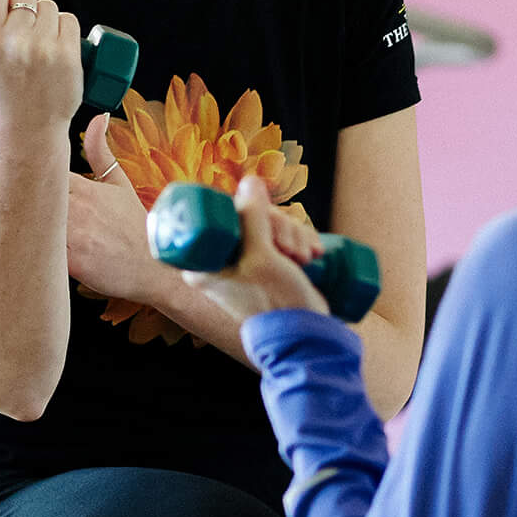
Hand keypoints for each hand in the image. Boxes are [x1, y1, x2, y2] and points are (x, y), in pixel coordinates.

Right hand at [0, 0, 81, 129]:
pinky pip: (70, 20)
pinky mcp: (68, 58)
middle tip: (25, 26)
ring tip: (41, 38)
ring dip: (47, 16)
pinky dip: (65, 26)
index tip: (4, 6)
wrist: (29, 127)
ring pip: (49, 6)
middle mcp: (13, 44)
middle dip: (26, 6)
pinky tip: (59, 40)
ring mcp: (42, 51)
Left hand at [0, 124, 325, 314]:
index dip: (12, 154)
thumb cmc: (139, 228)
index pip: (42, 163)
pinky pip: (37, 246)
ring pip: (28, 212)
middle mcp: (77, 207)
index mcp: (86, 187)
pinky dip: (14, 237)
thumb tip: (98, 115)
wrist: (158, 268)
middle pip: (29, 184)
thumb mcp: (122, 184)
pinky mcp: (72, 260)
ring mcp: (73, 234)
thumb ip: (103, 151)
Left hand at [180, 176, 329, 322]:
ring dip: (294, 234)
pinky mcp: (271, 266)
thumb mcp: (261, 257)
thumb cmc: (277, 301)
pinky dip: (301, 240)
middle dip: (278, 227)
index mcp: (204, 263)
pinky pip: (284, 237)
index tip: (267, 227)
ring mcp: (248, 264)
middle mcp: (223, 261)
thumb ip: (252, 217)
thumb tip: (250, 180)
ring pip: (271, 226)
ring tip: (304, 257)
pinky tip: (312, 254)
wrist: (306, 335)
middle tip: (290, 248)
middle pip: (250, 217)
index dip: (248, 211)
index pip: (222, 215)